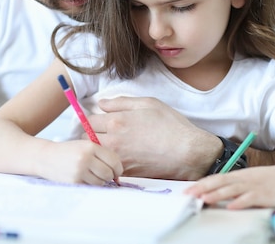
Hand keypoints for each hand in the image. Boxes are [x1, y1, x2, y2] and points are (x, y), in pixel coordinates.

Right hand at [37, 140, 122, 185]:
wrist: (46, 157)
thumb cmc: (69, 151)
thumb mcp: (85, 145)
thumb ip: (102, 154)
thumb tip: (118, 172)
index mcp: (90, 146)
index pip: (114, 160)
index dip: (118, 168)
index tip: (117, 171)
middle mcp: (85, 158)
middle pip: (109, 173)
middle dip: (109, 176)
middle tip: (104, 174)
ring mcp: (79, 171)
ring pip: (101, 182)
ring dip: (99, 181)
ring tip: (91, 174)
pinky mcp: (74, 182)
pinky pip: (91, 187)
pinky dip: (91, 185)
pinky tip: (84, 178)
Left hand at [87, 96, 221, 179]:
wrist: (188, 153)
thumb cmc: (171, 125)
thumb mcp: (148, 103)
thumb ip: (121, 102)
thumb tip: (101, 103)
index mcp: (116, 121)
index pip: (88, 121)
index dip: (92, 119)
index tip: (98, 121)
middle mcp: (113, 141)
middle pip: (86, 139)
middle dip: (91, 135)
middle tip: (102, 133)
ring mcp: (118, 158)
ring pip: (96, 154)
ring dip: (98, 149)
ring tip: (111, 146)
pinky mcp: (126, 172)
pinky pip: (109, 166)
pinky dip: (110, 162)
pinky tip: (122, 157)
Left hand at [185, 165, 274, 208]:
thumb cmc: (265, 180)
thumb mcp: (246, 179)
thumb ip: (231, 184)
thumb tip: (213, 190)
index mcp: (237, 175)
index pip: (215, 178)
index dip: (201, 184)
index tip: (187, 189)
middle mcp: (242, 179)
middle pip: (220, 183)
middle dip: (203, 188)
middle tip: (190, 194)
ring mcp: (252, 186)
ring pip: (232, 190)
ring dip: (217, 195)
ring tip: (205, 199)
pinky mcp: (263, 195)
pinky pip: (249, 199)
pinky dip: (240, 202)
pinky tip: (231, 206)